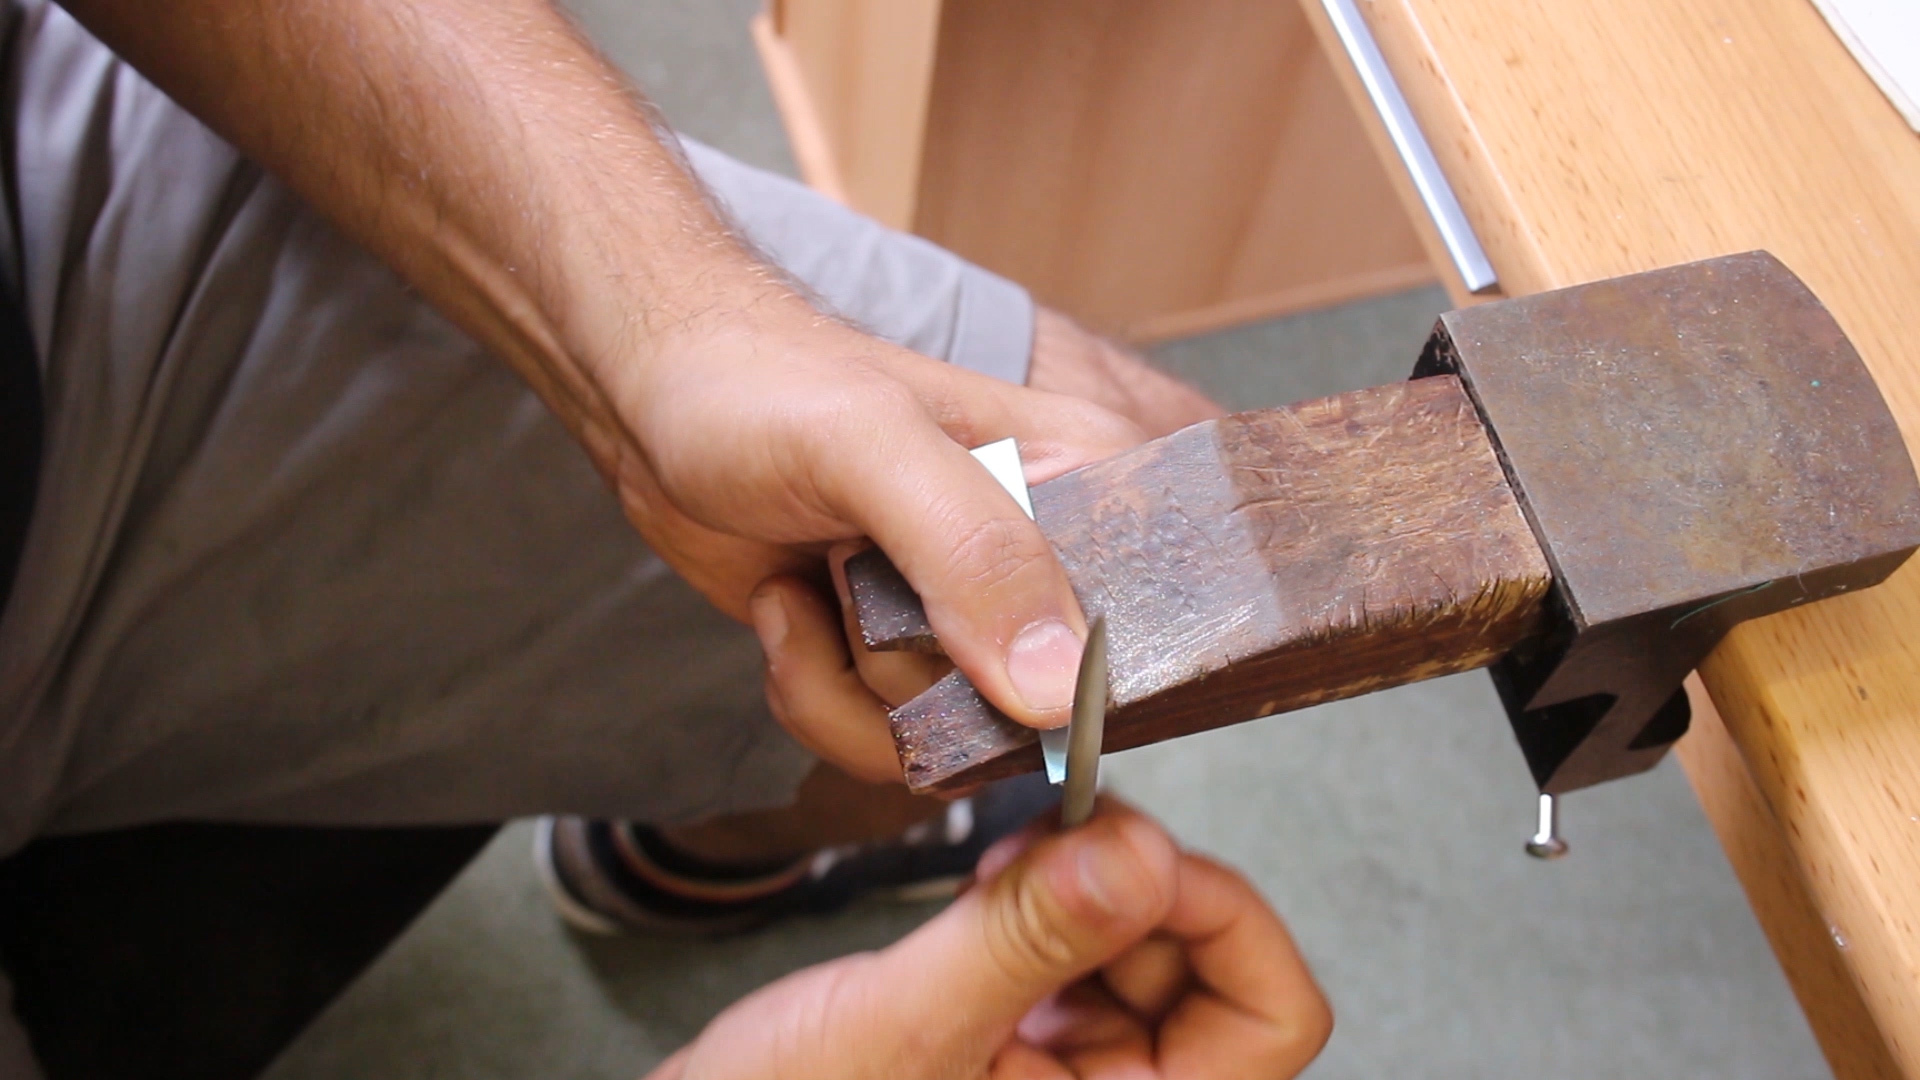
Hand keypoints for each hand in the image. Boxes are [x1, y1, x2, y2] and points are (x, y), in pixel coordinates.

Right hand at [646, 802, 1330, 1079]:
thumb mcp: (907, 1027)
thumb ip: (1025, 940)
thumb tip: (1141, 854)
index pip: (1275, 1020)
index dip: (1226, 919)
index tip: (1135, 854)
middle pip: (1216, 971)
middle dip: (1139, 889)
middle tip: (1055, 842)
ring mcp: (1075, 1078)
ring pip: (1148, 948)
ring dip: (1088, 886)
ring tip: (1003, 870)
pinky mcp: (1030, 1040)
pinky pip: (1084, 951)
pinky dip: (1048, 900)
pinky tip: (989, 889)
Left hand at [736, 306, 1226, 780]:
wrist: (652, 398)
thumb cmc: (760, 381)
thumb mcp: (871, 446)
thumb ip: (974, 554)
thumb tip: (1058, 690)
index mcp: (1085, 481)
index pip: (1156, 621)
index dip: (1085, 676)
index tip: (981, 650)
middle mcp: (1041, 560)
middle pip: (1042, 711)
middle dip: (930, 686)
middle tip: (862, 588)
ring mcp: (968, 616)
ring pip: (956, 744)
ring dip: (853, 691)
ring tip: (811, 587)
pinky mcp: (898, 656)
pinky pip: (884, 744)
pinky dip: (815, 697)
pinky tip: (787, 609)